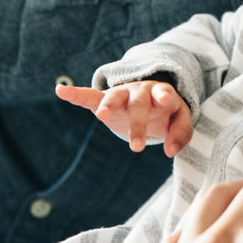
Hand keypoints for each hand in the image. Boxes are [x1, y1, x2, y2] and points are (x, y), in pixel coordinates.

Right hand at [56, 80, 192, 156]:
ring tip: (101, 116)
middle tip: (137, 147)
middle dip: (138, 124)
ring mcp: (122, 94)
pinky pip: (89, 96)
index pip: (164, 92)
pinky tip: (61, 90)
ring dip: (109, 105)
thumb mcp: (179, 119)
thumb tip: (170, 151)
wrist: (149, 98)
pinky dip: (75, 94)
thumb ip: (181, 133)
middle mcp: (141, 91)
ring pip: (115, 96)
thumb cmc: (166, 111)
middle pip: (138, 103)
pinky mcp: (105, 100)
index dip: (165, 95)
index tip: (166, 100)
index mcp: (161, 94)